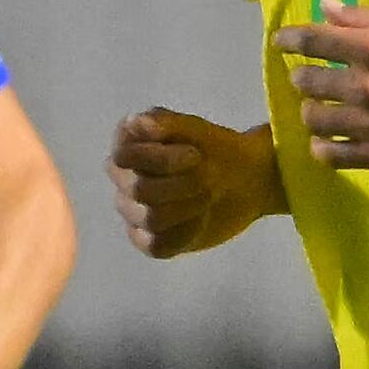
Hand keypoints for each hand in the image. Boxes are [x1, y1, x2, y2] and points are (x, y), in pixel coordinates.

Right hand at [106, 105, 274, 257]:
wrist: (245, 178)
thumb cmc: (214, 147)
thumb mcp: (193, 127)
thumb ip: (164, 122)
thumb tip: (136, 123)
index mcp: (126, 146)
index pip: (125, 158)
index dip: (162, 160)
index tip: (196, 155)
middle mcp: (123, 179)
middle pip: (139, 191)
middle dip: (183, 184)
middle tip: (209, 178)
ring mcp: (134, 211)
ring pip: (150, 219)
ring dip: (188, 207)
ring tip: (208, 197)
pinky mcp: (151, 239)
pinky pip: (156, 246)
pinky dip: (184, 233)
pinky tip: (201, 219)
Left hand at [274, 8, 368, 170]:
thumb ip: (367, 21)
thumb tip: (325, 5)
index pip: (315, 42)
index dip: (291, 39)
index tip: (282, 41)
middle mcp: (367, 87)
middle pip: (310, 82)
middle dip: (302, 78)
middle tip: (306, 79)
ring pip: (316, 120)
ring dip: (310, 113)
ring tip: (316, 111)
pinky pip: (334, 156)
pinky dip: (322, 148)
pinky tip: (324, 143)